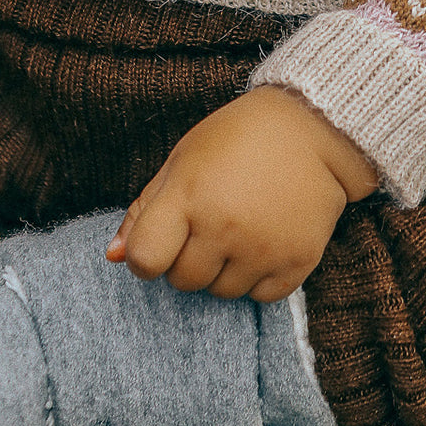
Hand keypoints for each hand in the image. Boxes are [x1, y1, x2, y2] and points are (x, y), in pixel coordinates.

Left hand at [105, 86, 377, 301]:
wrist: (311, 128)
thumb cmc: (235, 140)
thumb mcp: (181, 162)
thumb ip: (144, 210)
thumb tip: (114, 257)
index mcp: (188, 196)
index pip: (145, 259)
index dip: (144, 257)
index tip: (157, 243)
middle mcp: (224, 226)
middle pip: (182, 281)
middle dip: (184, 261)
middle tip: (205, 227)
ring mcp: (263, 247)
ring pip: (220, 293)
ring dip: (220, 271)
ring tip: (235, 231)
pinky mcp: (298, 261)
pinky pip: (259, 297)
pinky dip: (256, 278)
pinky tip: (261, 243)